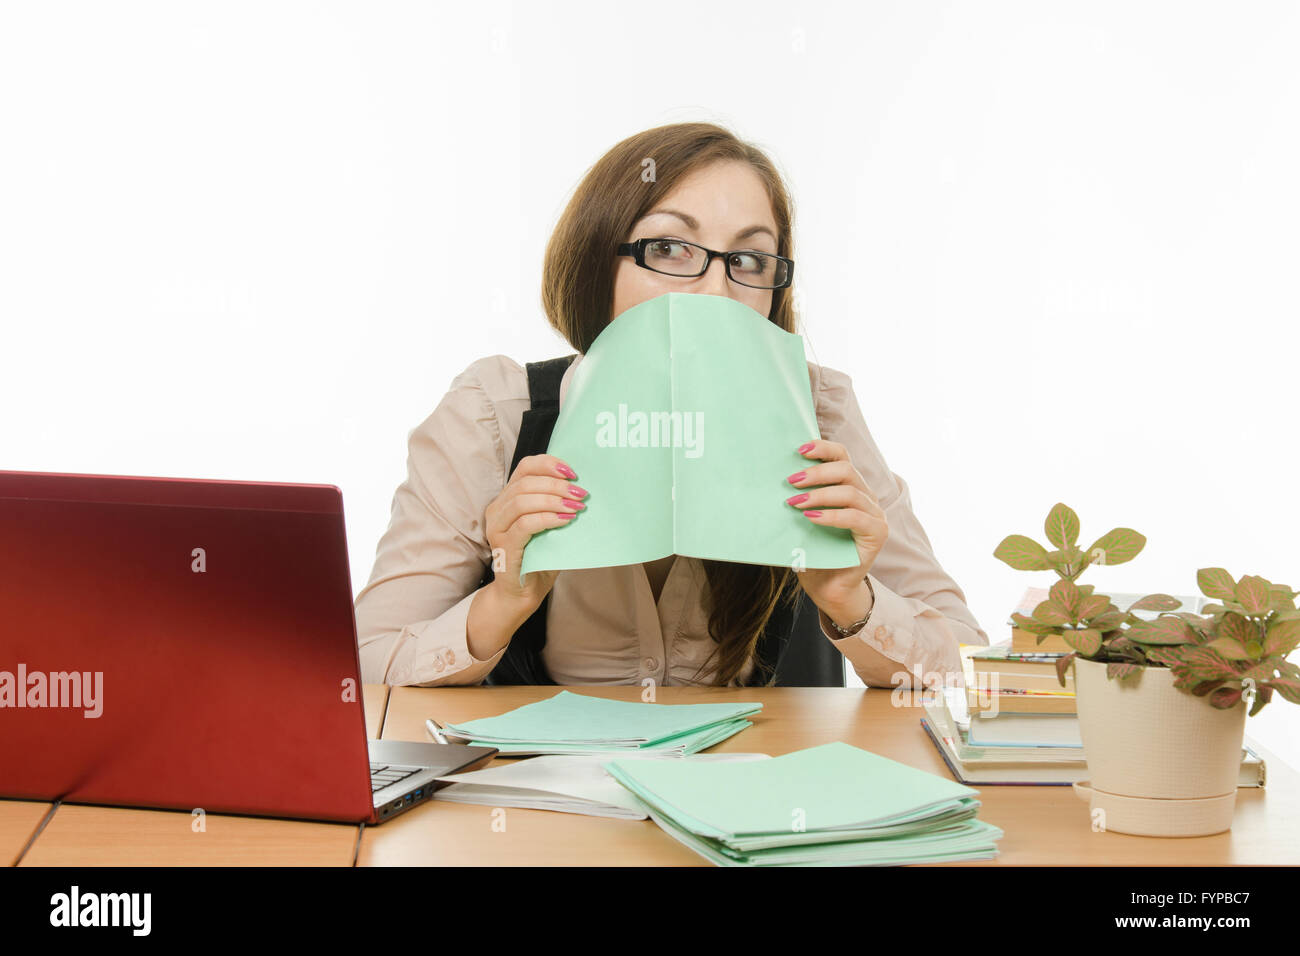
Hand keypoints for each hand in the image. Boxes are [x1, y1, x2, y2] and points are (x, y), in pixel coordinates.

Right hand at [483, 453, 586, 608]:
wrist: (522, 594)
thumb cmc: (539, 558)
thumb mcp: (550, 526)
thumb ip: (557, 506)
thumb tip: (582, 488)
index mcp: (507, 499)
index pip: (525, 467)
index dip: (549, 464)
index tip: (573, 473)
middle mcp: (497, 510)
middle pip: (526, 483)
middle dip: (557, 485)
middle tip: (581, 493)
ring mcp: (497, 528)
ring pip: (523, 501)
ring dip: (554, 500)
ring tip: (576, 507)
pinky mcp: (504, 545)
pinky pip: (525, 524)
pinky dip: (548, 519)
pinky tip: (565, 521)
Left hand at [784, 438, 888, 622]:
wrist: (826, 587)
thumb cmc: (813, 551)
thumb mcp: (803, 518)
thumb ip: (800, 496)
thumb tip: (775, 476)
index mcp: (851, 486)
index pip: (842, 456)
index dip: (822, 448)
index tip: (798, 450)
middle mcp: (867, 497)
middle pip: (846, 470)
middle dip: (816, 472)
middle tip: (791, 482)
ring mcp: (875, 515)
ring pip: (850, 492)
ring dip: (820, 494)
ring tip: (795, 502)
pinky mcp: (877, 534)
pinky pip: (856, 518)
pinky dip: (832, 515)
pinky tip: (811, 517)